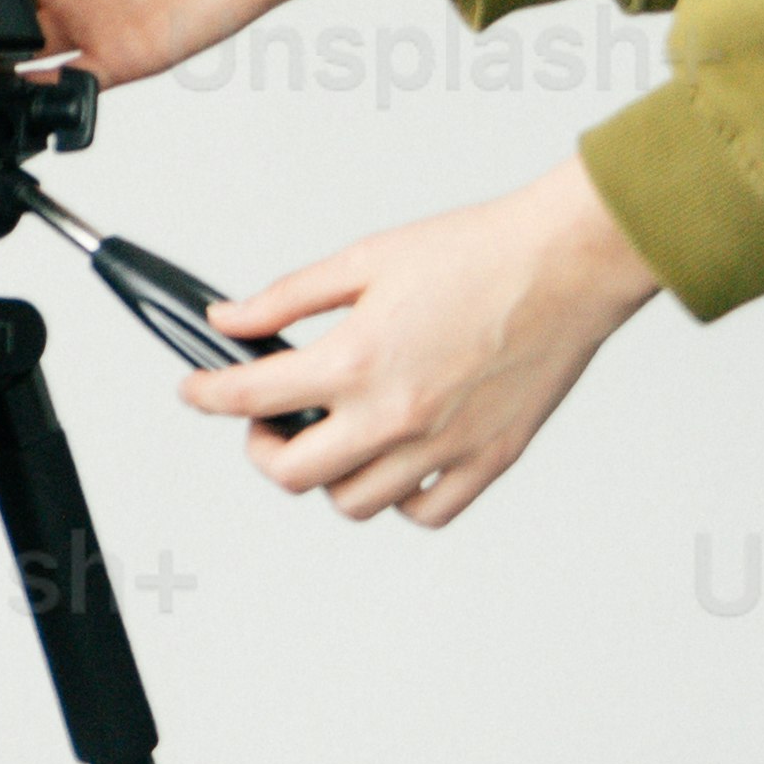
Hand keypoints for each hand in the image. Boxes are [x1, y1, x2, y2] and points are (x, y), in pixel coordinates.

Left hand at [182, 155, 662, 527]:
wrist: (568, 262)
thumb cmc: (478, 252)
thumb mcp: (365, 259)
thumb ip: (287, 298)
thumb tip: (229, 321)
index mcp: (357, 359)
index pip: (251, 397)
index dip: (207, 395)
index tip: (195, 390)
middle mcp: (395, 415)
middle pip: (291, 473)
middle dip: (260, 449)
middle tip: (265, 422)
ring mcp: (444, 445)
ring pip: (354, 502)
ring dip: (328, 476)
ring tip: (332, 437)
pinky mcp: (490, 459)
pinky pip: (426, 511)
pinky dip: (398, 498)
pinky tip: (392, 461)